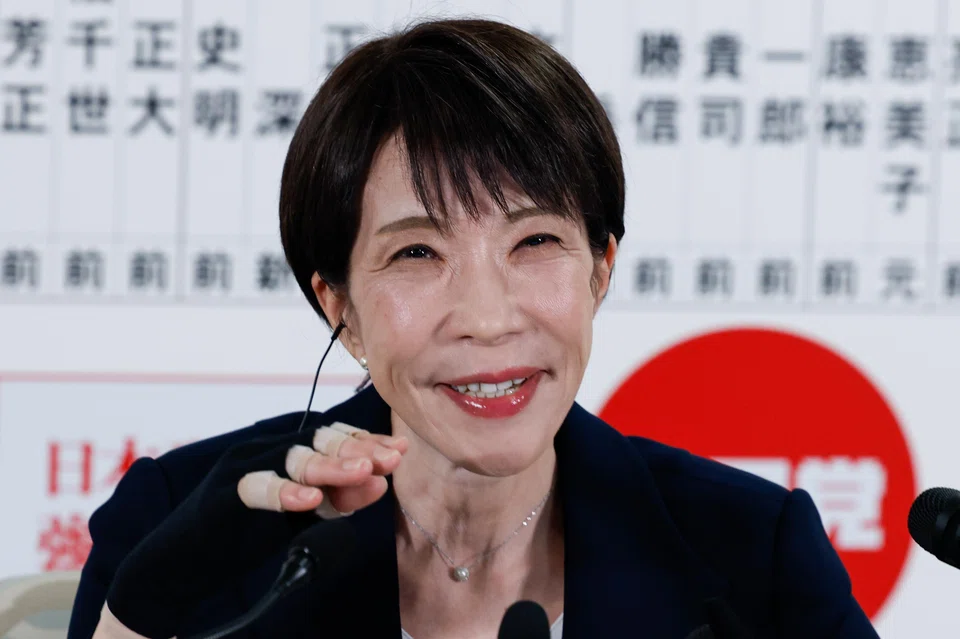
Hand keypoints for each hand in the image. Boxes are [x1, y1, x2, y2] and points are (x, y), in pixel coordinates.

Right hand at [105, 422, 405, 638]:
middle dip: (357, 450)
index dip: (366, 442)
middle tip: (388, 460)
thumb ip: (336, 501)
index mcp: (284, 453)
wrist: (182, 566)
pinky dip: (283, 492)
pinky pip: (255, 487)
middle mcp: (264, 451)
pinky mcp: (220, 493)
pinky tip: (309, 500)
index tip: (399, 451)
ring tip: (362, 472)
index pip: (331, 438)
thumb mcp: (300, 519)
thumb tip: (380, 484)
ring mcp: (241, 468)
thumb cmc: (243, 537)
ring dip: (330, 465)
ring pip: (291, 457)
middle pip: (317, 440)